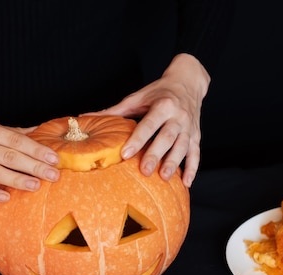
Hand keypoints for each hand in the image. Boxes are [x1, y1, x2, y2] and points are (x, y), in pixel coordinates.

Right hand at [0, 97, 59, 201]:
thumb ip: (7, 130)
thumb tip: (35, 132)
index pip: (15, 140)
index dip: (36, 150)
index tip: (53, 158)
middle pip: (9, 156)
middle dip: (34, 166)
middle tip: (54, 175)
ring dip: (17, 180)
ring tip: (36, 186)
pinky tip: (5, 198)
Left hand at [86, 53, 209, 187]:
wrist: (188, 81)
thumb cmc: (158, 92)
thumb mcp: (137, 98)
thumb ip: (114, 111)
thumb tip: (86, 117)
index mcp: (163, 105)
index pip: (148, 124)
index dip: (137, 139)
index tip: (126, 154)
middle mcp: (178, 116)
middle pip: (167, 137)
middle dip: (156, 154)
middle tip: (144, 171)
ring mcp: (189, 127)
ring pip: (182, 147)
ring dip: (174, 163)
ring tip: (164, 178)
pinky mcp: (197, 136)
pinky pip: (196, 154)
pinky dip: (192, 169)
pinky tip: (186, 183)